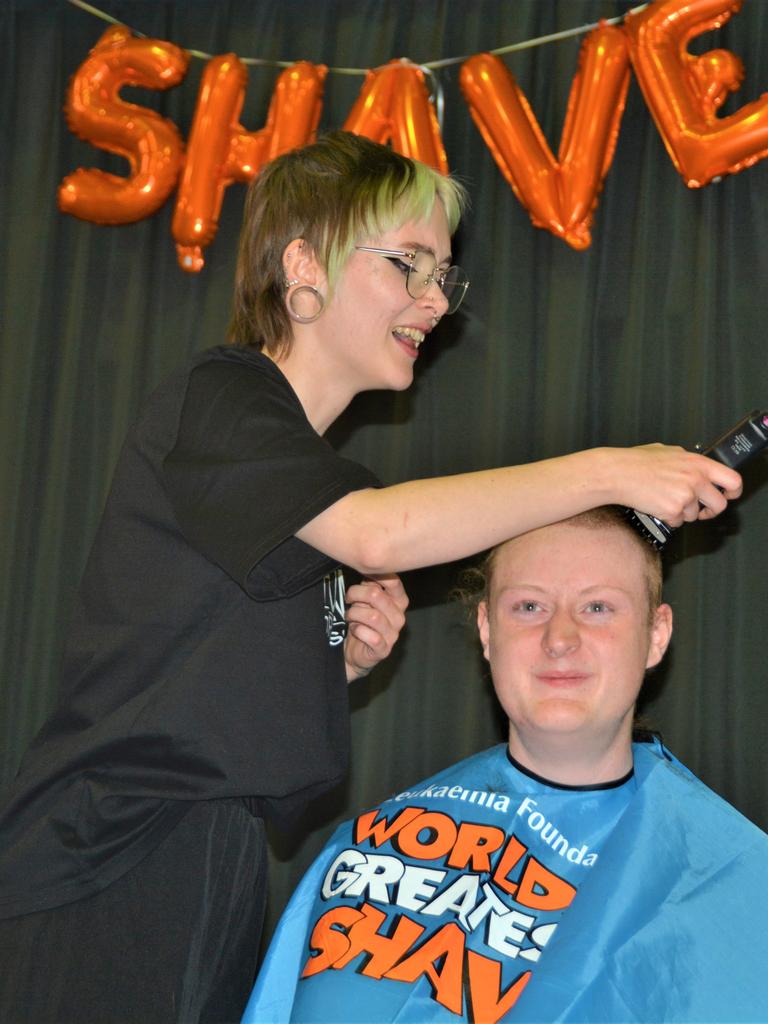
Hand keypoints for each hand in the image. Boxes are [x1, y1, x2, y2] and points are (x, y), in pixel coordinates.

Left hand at [344, 574, 407, 682]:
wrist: (355, 651)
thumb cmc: (362, 621)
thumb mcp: (366, 600)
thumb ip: (370, 584)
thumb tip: (367, 566)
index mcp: (399, 601)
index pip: (393, 582)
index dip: (375, 575)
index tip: (362, 577)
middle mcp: (399, 617)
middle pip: (376, 596)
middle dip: (356, 594)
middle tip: (348, 598)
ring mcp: (393, 634)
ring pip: (372, 616)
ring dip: (354, 614)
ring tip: (350, 617)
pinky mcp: (383, 649)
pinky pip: (369, 635)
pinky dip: (357, 630)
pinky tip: (355, 630)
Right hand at [612, 444, 741, 526]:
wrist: (617, 473)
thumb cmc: (636, 461)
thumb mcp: (668, 451)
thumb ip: (687, 461)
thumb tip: (694, 468)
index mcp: (698, 463)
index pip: (732, 480)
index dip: (734, 492)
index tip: (728, 496)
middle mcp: (695, 479)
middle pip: (719, 504)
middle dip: (709, 510)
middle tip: (701, 510)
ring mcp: (685, 496)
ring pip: (694, 515)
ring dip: (682, 512)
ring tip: (664, 499)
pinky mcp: (672, 510)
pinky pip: (677, 522)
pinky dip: (668, 518)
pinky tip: (656, 505)